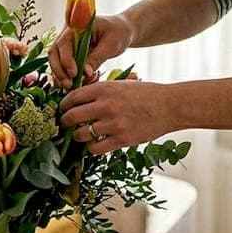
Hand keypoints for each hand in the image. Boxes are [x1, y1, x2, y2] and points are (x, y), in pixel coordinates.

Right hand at [47, 13, 133, 89]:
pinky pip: (63, 67)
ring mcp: (68, 45)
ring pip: (56, 62)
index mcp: (77, 26)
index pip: (64, 43)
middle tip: (68, 85)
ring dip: (60, 76)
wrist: (121, 31)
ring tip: (71, 88)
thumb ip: (97, 57)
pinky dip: (67, 77)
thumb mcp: (111, 44)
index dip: (66, 60)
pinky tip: (78, 85)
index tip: (74, 74)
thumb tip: (85, 72)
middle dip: (59, 71)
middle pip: (54, 53)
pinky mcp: (71, 55)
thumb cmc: (118, 32)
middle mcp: (68, 35)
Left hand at [60, 80, 176, 155]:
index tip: (62, 111)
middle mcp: (105, 105)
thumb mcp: (120, 84)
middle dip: (64, 123)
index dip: (63, 106)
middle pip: (71, 117)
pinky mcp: (121, 139)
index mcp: (104, 89)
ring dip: (78, 136)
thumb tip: (79, 100)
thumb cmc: (145, 94)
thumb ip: (100, 91)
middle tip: (65, 125)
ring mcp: (112, 124)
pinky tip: (95, 144)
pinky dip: (91, 147)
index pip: (72, 98)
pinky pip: (95, 148)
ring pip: (81, 135)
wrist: (169, 106)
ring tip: (81, 135)